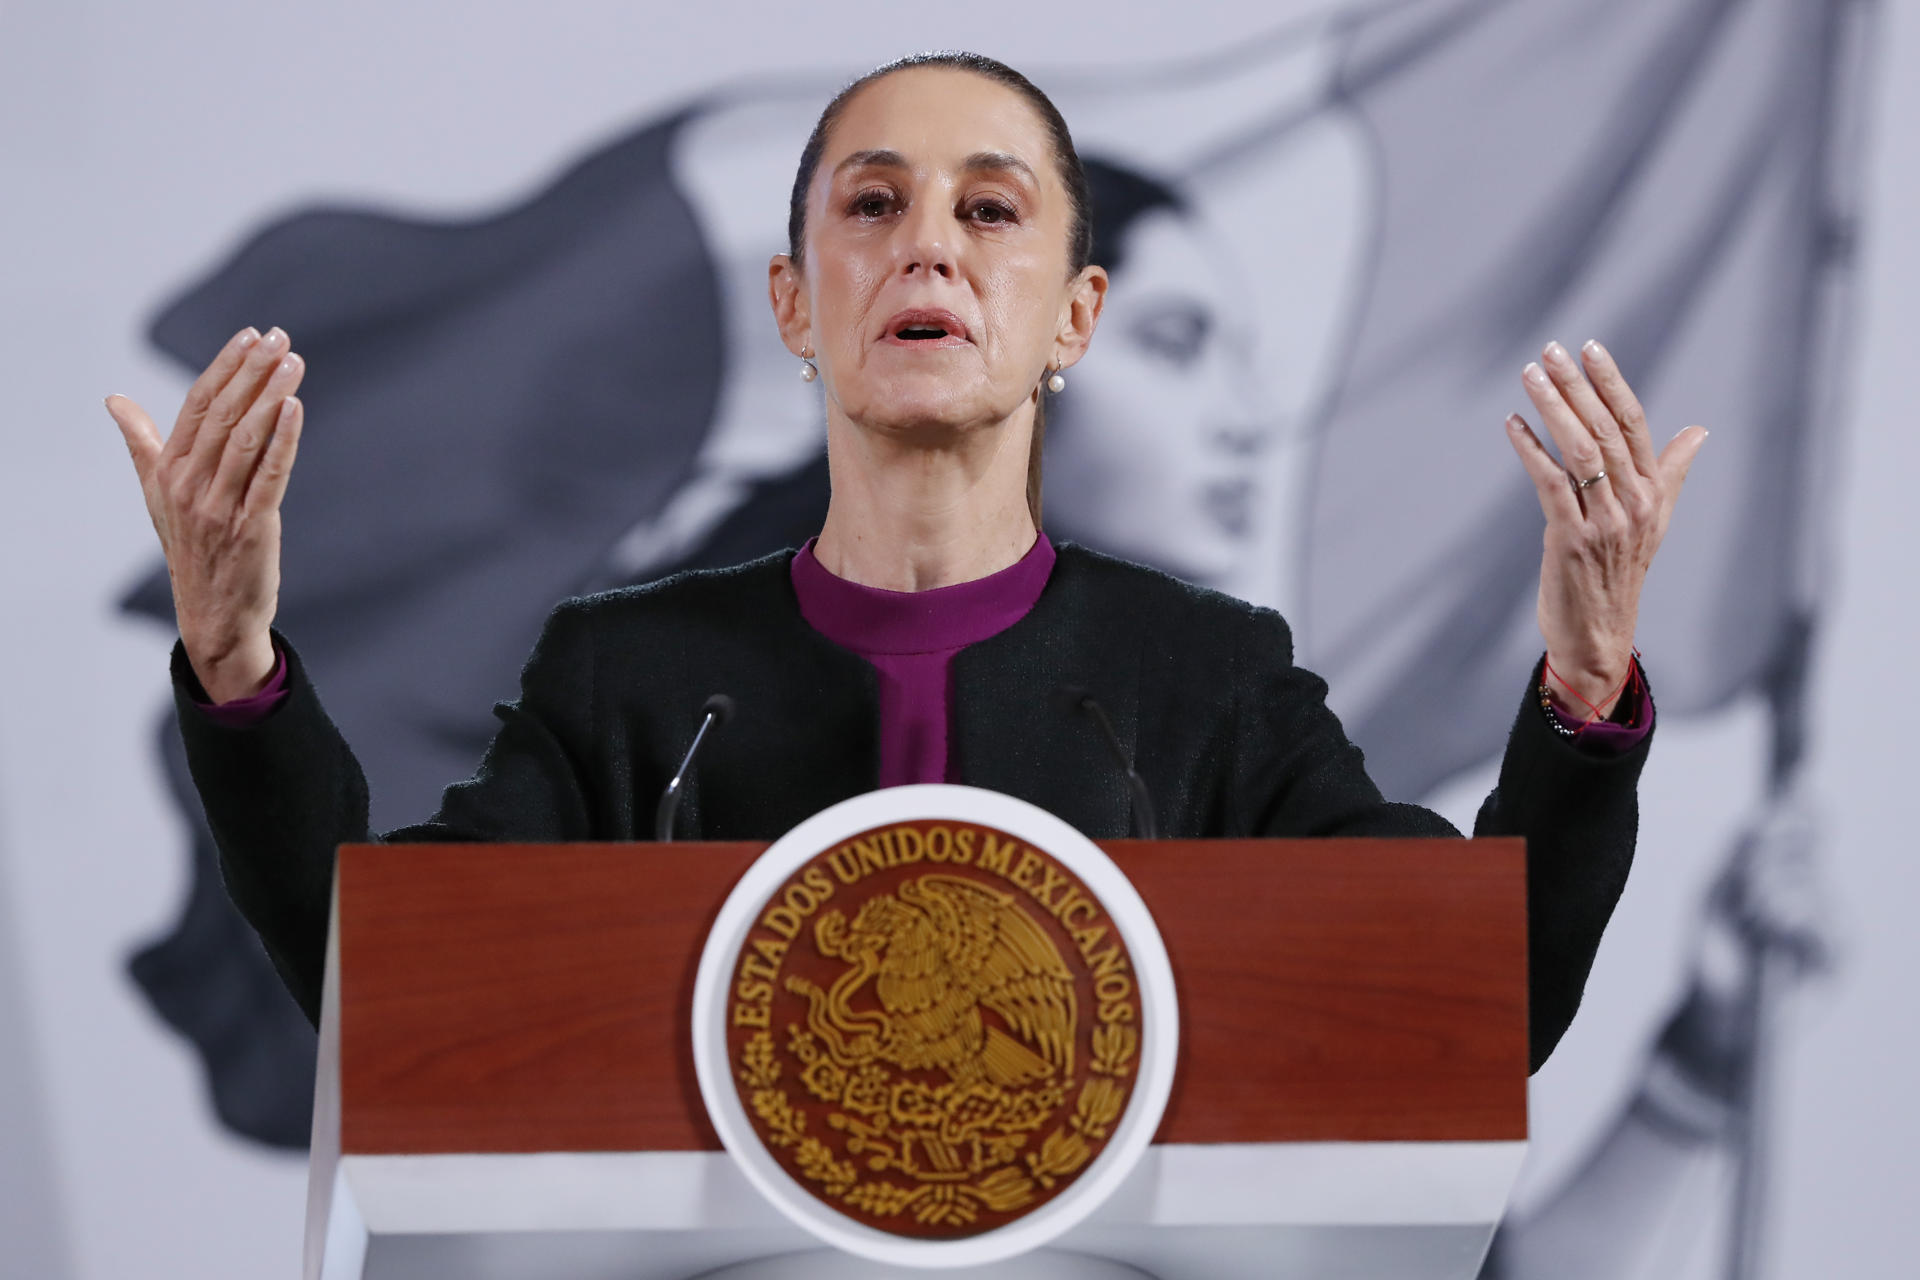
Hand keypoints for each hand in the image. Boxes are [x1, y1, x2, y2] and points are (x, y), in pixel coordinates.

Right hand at [106, 326, 305, 702]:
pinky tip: (295, 408)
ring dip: (271, 395)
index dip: (225, 367)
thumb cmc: (189, 546)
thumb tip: (114, 399)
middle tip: (279, 337)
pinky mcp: (252, 527)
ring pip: (247, 439)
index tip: (251, 336)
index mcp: (167, 471)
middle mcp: (189, 485)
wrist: (212, 612)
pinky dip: (284, 439)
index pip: (197, 405)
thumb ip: (141, 443)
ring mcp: (219, 507)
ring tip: (293, 362)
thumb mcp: (157, 493)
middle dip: (252, 372)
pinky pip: (270, 475)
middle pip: (223, 415)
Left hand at [1505, 339, 1706, 714]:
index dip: (1612, 382)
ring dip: (1552, 408)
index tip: (1590, 347)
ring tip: (1530, 376)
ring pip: (1580, 451)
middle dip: (1577, 386)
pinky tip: (1513, 424)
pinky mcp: (1571, 540)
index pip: (1635, 423)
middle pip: (1605, 430)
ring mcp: (1605, 522)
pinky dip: (1530, 449)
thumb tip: (1699, 430)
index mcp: (1654, 492)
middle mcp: (1635, 503)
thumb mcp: (1654, 520)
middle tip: (1549, 350)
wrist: (1600, 634)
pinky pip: (1550, 484)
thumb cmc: (1620, 574)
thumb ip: (1671, 471)